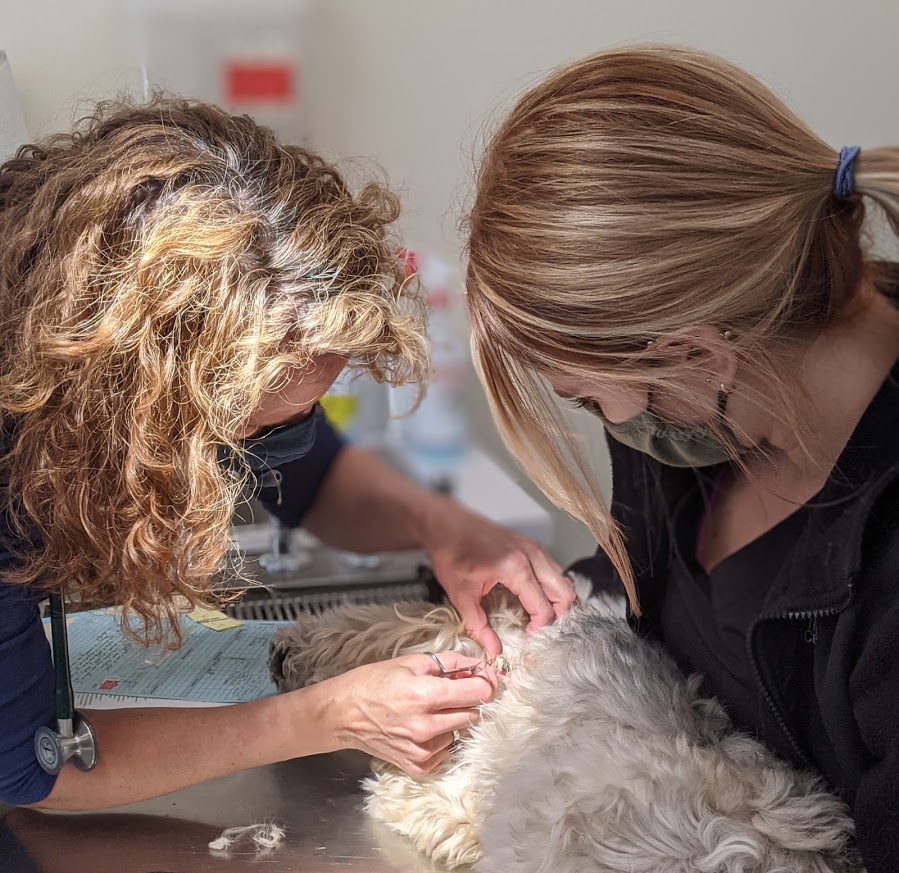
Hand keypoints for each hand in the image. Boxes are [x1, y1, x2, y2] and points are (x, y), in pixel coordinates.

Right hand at [323, 652, 496, 776]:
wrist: (342, 714)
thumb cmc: (373, 682)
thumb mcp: (411, 662)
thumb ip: (449, 663)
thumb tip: (478, 666)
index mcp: (426, 695)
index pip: (478, 693)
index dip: (487, 683)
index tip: (485, 678)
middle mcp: (427, 727)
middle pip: (474, 714)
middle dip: (469, 700)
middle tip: (452, 691)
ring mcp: (422, 750)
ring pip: (460, 732)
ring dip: (454, 719)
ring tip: (430, 710)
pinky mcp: (417, 766)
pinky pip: (446, 751)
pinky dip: (441, 738)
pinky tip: (423, 727)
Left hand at [421, 499, 575, 657]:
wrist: (446, 524)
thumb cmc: (452, 552)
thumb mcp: (461, 594)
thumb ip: (478, 625)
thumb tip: (492, 649)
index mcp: (516, 568)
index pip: (544, 607)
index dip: (539, 628)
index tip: (527, 636)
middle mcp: (531, 555)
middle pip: (565, 593)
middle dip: (557, 615)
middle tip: (538, 627)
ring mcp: (533, 547)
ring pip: (562, 579)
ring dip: (555, 600)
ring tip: (535, 614)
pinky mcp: (530, 544)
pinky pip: (552, 569)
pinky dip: (550, 586)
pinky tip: (530, 596)